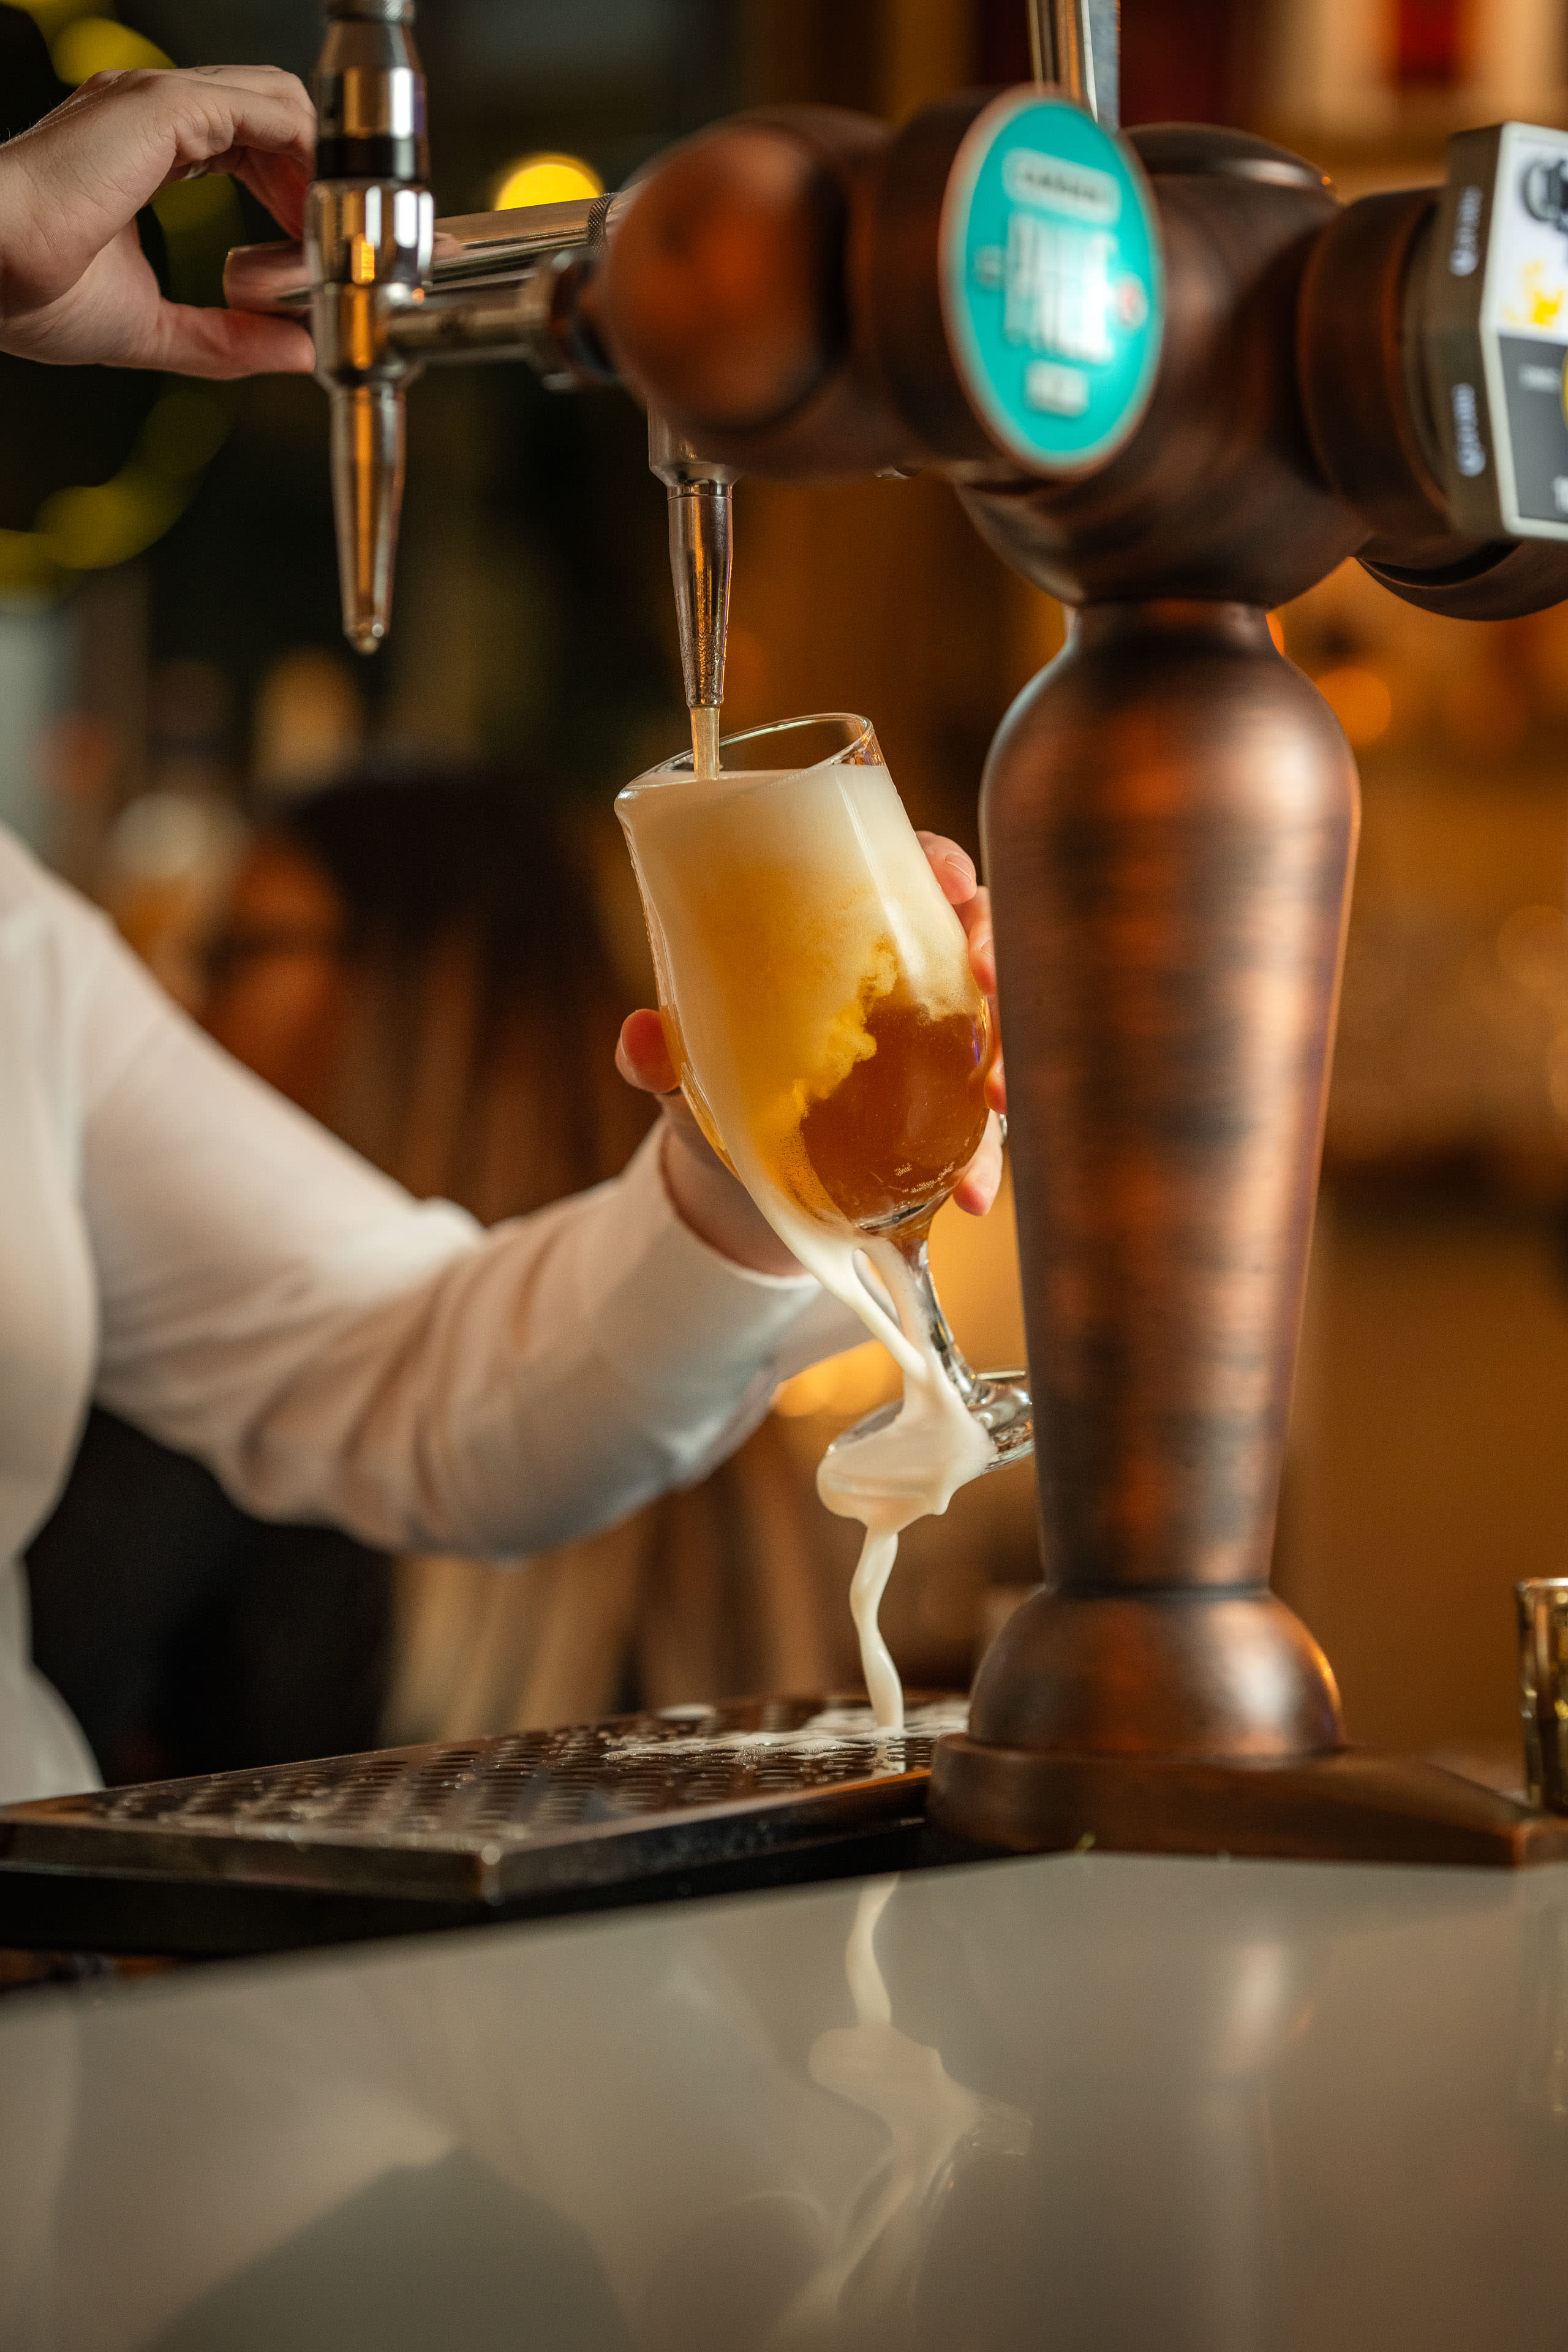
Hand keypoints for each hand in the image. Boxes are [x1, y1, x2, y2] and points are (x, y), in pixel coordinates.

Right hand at [0, 67, 315, 374]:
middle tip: (335, 241)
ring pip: (276, 101)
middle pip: (270, 114)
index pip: (244, 142)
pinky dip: (305, 154)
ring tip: (331, 230)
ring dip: (319, 163)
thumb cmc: (29, 289)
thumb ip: (226, 340)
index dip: (291, 186)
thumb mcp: (155, 328)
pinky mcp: (164, 108)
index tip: (310, 244)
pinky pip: (265, 109)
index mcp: (142, 151)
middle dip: (316, 174)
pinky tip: (313, 210)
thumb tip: (293, 353)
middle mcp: (151, 116)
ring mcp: (157, 102)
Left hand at [617, 831, 1005, 1274]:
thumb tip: (638, 1039)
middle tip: (987, 983)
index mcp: (844, 933)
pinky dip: (984, 1158)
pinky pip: (982, 1125)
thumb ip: (660, 1052)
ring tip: (997, 1102)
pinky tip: (974, 1193)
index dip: (938, 864)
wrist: (737, 1184)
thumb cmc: (714, 1087)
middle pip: (973, 940)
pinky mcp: (947, 1116)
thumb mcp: (685, 1066)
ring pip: (995, 1031)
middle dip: (998, 955)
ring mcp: (935, 1048)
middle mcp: (904, 979)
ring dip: (1010, 1061)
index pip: (905, 871)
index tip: (949, 880)